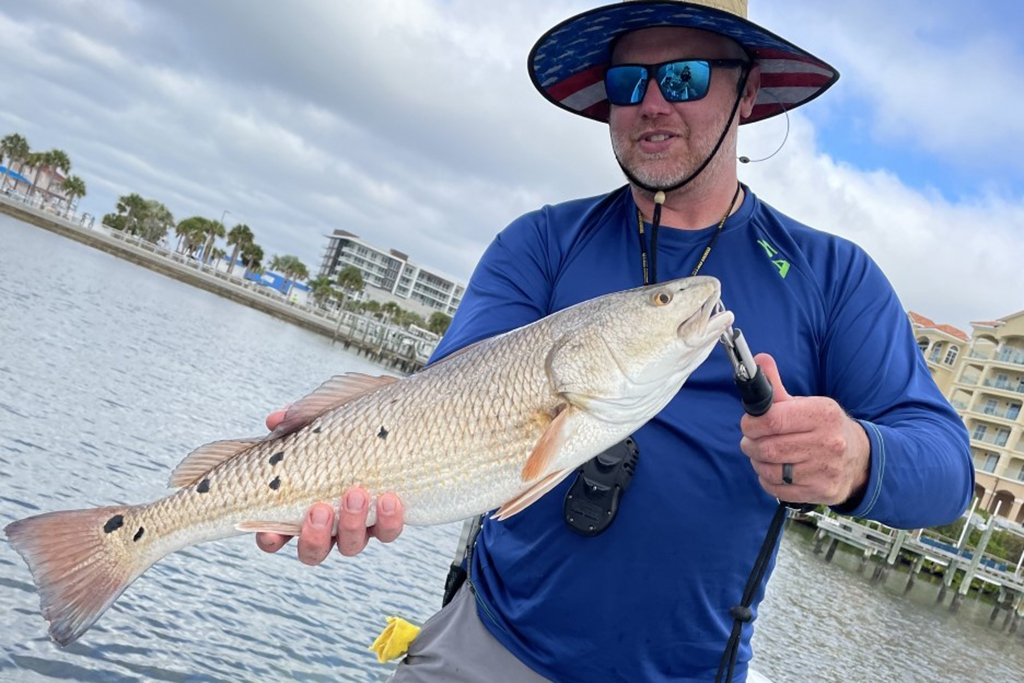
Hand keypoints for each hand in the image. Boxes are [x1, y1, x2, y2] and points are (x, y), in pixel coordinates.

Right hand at [254, 407, 404, 564]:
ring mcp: (358, 525)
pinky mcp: (388, 519)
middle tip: (321, 508)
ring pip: (350, 545)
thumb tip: (277, 420)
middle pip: (312, 551)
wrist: (395, 422)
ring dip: (351, 525)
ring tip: (356, 494)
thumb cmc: (347, 425)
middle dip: (315, 536)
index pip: (275, 535)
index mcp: (300, 506)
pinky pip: (388, 531)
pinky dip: (389, 520)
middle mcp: (328, 525)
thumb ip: (299, 419)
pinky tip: (389, 499)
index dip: (270, 539)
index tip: (271, 533)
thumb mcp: (323, 418)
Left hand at [739, 353, 869, 505]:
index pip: (773, 419)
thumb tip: (757, 360)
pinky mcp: (823, 491)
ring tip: (762, 455)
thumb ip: (777, 385)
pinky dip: (768, 481)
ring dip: (758, 463)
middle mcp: (829, 442)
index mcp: (823, 413)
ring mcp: (827, 469)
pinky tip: (774, 471)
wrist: (861, 459)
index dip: (751, 423)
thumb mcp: (807, 403)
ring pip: (770, 471)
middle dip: (751, 445)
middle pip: (768, 448)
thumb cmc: (824, 428)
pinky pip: (778, 489)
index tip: (748, 424)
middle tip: (751, 441)